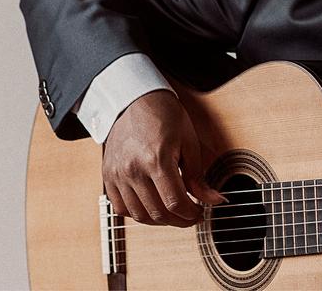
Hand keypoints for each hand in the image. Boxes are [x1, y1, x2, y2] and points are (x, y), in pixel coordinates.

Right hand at [102, 90, 222, 225]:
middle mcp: (133, 170)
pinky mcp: (107, 176)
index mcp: (156, 159)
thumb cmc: (164, 116)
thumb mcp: (189, 142)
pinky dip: (137, 214)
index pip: (175, 202)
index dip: (191, 214)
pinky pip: (120, 208)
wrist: (135, 100)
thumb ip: (198, 177)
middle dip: (179, 220)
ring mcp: (117, 174)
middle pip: (157, 212)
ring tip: (173, 212)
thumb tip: (214, 200)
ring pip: (139, 215)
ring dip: (159, 220)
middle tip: (191, 215)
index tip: (200, 213)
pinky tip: (152, 206)